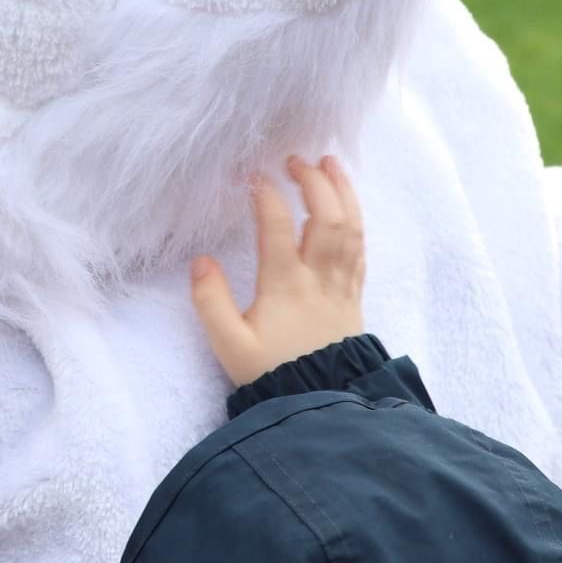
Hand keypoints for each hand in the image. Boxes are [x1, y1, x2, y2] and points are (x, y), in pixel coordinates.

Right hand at [190, 156, 364, 386]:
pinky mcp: (353, 297)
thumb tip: (200, 261)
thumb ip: (210, 300)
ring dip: (342, 192)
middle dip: (313, 182)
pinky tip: (348, 206)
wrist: (319, 403)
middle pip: (326, 217)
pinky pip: (360, 249)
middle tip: (296, 160)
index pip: (277, 225)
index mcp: (285, 285)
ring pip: (351, 228)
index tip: (251, 176)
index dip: (265, 194)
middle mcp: (318, 279)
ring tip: (331, 164)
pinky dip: (356, 220)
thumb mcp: (228, 344)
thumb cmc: (271, 374)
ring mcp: (341, 286)